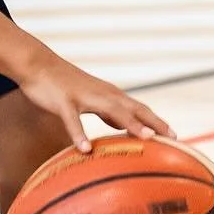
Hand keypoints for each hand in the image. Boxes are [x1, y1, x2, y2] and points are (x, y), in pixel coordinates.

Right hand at [18, 51, 173, 153]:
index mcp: (110, 95)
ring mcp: (84, 97)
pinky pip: (73, 119)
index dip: (158, 121)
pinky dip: (79, 134)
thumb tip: (124, 127)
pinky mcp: (64, 101)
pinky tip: (85, 149)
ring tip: (147, 138)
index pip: (140, 109)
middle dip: (154, 122)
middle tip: (173, 137)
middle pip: (134, 108)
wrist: (38, 65)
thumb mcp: (92, 100)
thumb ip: (108, 113)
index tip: (176, 136)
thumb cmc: (65, 85)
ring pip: (112, 110)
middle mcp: (103, 94)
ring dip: (131, 123)